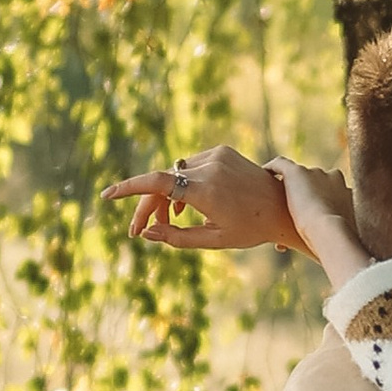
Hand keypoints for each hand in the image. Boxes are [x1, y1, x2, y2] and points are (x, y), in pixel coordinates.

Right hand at [106, 144, 293, 254]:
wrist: (283, 205)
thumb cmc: (250, 229)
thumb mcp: (213, 240)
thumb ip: (177, 238)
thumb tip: (145, 233)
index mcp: (208, 191)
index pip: (158, 183)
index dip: (129, 188)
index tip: (108, 195)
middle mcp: (210, 167)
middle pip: (163, 183)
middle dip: (147, 206)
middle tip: (137, 231)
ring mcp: (216, 155)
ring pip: (175, 174)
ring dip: (165, 197)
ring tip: (165, 221)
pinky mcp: (221, 150)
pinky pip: (190, 167)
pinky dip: (183, 185)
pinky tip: (183, 206)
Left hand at [276, 154, 373, 288]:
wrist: (328, 231)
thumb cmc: (341, 244)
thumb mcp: (349, 244)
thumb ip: (347, 247)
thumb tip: (352, 269)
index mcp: (348, 193)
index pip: (332, 196)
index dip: (320, 210)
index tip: (309, 228)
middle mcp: (333, 178)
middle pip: (316, 184)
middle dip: (306, 198)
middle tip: (291, 220)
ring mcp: (314, 173)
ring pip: (299, 177)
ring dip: (288, 189)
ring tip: (270, 201)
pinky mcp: (296, 172)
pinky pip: (281, 164)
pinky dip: (272, 168)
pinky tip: (264, 173)